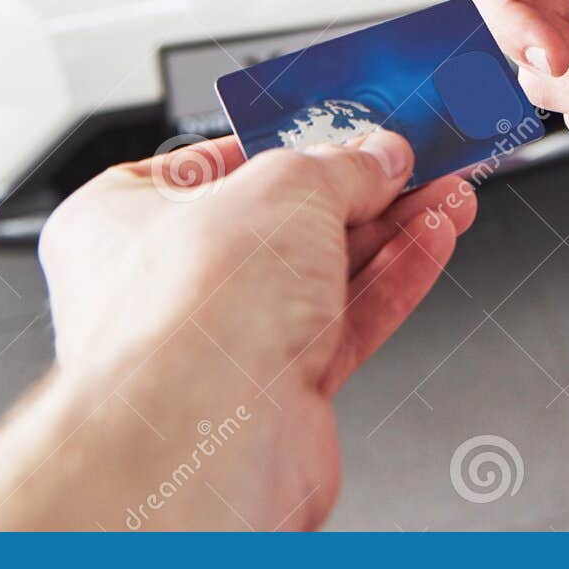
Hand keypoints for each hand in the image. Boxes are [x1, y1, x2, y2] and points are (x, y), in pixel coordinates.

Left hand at [0, 132, 474, 531]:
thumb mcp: (281, 188)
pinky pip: (345, 320)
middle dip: (360, 187)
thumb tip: (377, 155)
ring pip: (322, 271)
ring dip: (392, 229)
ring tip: (447, 190)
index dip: (291, 139)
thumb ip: (340, 166)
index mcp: (121, 218)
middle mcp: (164, 282)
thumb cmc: (187, 317)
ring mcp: (221, 341)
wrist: (204, 443)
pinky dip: (394, 278)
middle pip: (281, 218)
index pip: (218, 160)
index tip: (350, 125)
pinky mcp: (275, 390)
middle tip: (417, 157)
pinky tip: (434, 238)